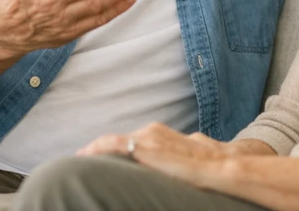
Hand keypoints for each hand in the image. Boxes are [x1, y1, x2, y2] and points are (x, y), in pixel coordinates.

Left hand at [76, 123, 228, 189]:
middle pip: (121, 140)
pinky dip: (95, 148)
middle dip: (102, 150)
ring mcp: (147, 136)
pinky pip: (111, 144)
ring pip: (113, 142)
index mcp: (160, 133)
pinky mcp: (143, 146)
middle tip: (85, 159)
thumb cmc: (206, 164)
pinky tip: (83, 155)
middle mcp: (152, 130)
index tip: (96, 153)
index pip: (130, 139)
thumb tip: (169, 167)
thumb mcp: (185, 157)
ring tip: (81, 159)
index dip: (111, 147)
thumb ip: (171, 157)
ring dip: (97, 151)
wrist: (217, 164)